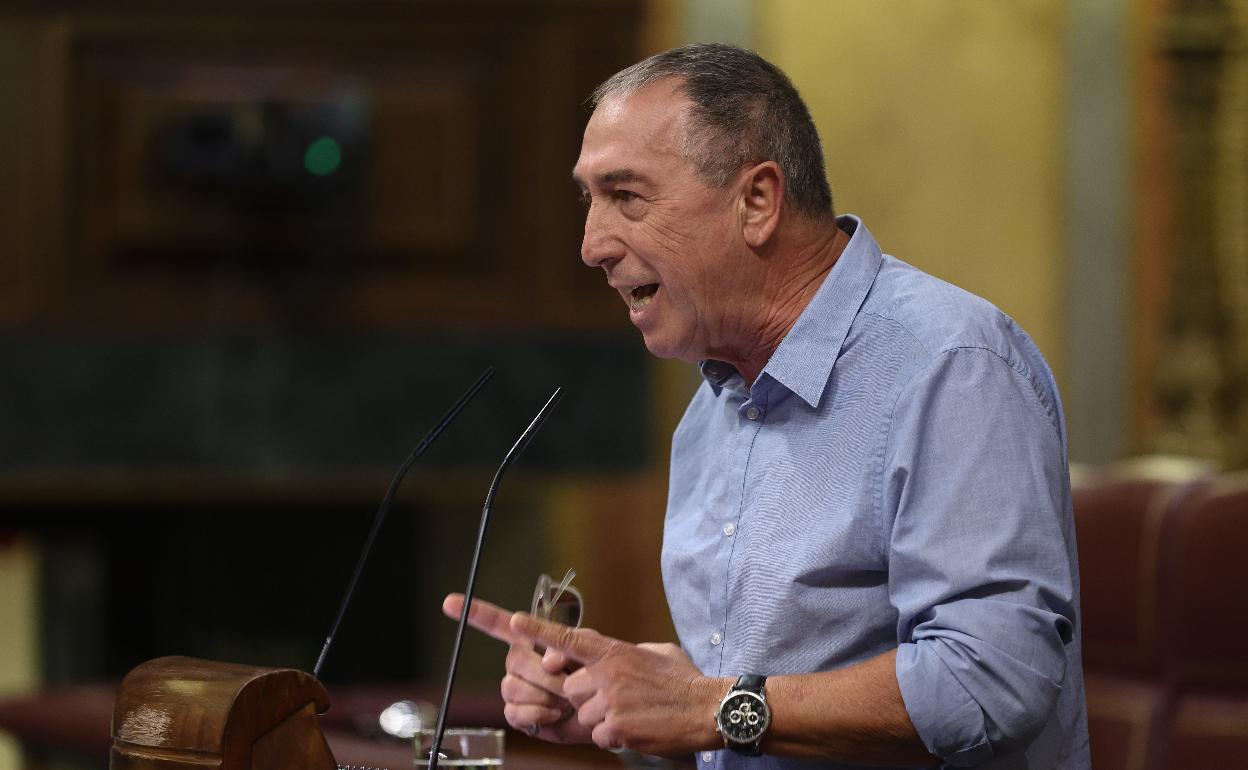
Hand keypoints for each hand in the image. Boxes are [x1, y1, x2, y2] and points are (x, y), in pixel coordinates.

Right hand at [442, 594, 592, 743]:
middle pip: (514, 661)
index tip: (449, 602)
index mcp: (529, 640)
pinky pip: (516, 713)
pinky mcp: (517, 714)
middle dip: (545, 674)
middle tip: (567, 682)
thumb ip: (567, 644)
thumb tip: (548, 661)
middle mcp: (516, 662)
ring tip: (565, 700)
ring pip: (513, 688)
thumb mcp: (587, 647)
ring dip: (545, 696)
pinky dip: (540, 715)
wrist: (601, 709)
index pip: (497, 623)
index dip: (475, 612)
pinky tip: (555, 713)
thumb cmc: (594, 672)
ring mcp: (514, 688)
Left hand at [509, 611, 727, 755]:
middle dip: (586, 698)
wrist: (707, 709)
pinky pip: (598, 736)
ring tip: (632, 714)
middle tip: (618, 699)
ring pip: (583, 715)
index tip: (514, 622)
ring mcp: (611, 701)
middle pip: (570, 689)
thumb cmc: (684, 680)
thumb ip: (623, 651)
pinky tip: (636, 728)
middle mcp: (608, 674)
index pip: (568, 638)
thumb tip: (604, 652)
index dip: (538, 630)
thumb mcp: (654, 652)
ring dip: (602, 720)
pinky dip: (614, 737)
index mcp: (615, 651)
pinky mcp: (617, 727)